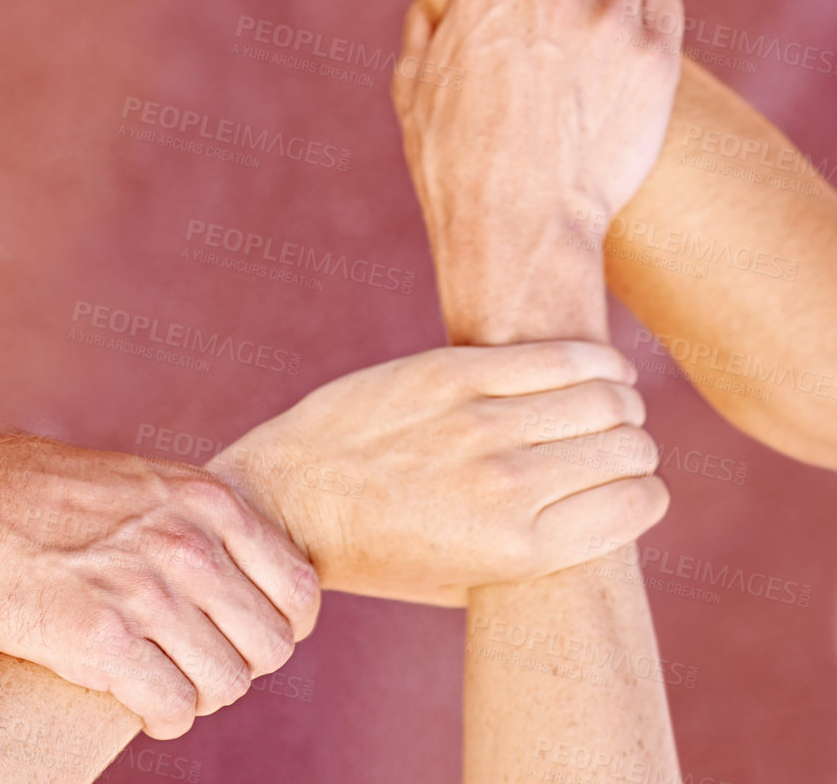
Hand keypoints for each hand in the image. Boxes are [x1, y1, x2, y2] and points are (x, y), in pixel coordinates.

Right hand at [0, 431, 318, 739]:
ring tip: (159, 674)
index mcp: (209, 501)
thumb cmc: (56, 499)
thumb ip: (206, 526)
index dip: (281, 625)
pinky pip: (174, 710)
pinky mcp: (104, 643)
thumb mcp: (151, 485)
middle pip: (269, 648)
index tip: (244, 632)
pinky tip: (132, 694)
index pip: (299, 591)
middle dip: (238, 663)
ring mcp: (148, 594)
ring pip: (225, 686)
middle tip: (196, 658)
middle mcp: (189, 545)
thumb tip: (260, 581)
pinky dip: (160, 715)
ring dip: (197, 692)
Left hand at [213, 341, 665, 607]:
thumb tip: (613, 503)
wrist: (293, 499)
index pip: (640, 502)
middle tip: (618, 438)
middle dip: (634, 443)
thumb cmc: (383, 548)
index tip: (629, 482)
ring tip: (611, 400)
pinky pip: (558, 356)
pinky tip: (594, 366)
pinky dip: (593, 360)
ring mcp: (479, 423)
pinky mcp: (451, 372)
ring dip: (620, 399)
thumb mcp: (471, 580)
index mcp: (522, 550)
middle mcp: (509, 486)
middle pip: (628, 446)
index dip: (643, 490)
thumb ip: (544, 551)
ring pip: (604, 397)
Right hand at [391, 0, 683, 275]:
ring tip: (592, 34)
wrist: (518, 226)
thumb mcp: (413, 84)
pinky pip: (666, 5)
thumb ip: (424, 26)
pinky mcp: (655, 59)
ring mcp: (611, 21)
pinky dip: (647, 22)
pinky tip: (619, 57)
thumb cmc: (453, 161)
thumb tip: (431, 1)